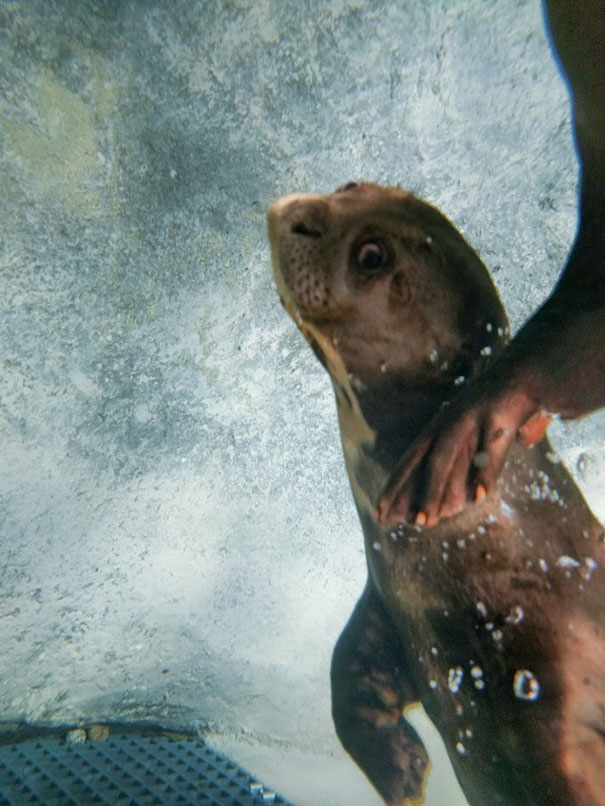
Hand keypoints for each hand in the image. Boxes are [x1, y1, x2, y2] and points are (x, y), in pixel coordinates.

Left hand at [376, 387, 550, 526]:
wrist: (519, 378)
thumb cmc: (487, 415)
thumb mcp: (464, 437)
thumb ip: (453, 469)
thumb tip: (442, 510)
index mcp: (435, 429)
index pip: (410, 461)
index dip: (395, 486)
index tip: (379, 512)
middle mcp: (447, 424)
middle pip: (425, 461)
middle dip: (412, 492)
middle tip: (405, 523)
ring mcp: (470, 420)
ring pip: (447, 458)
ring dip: (436, 490)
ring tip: (428, 519)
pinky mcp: (496, 420)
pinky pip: (490, 452)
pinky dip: (484, 474)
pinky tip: (479, 497)